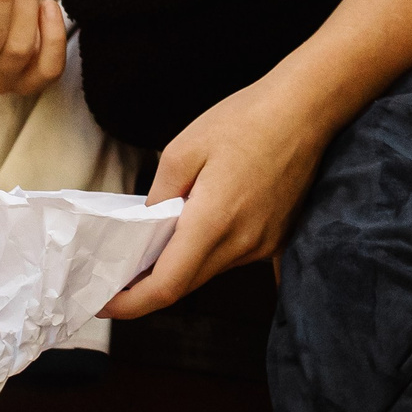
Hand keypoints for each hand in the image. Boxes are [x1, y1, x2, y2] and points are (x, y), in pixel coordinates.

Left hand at [102, 72, 335, 317]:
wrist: (308, 108)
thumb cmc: (246, 119)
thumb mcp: (184, 148)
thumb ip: (159, 194)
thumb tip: (150, 223)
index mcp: (213, 223)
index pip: (166, 287)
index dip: (130, 304)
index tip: (103, 303)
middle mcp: (242, 244)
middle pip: (186, 284)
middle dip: (149, 287)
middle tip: (118, 273)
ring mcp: (265, 243)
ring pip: (210, 270)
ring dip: (181, 265)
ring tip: (157, 241)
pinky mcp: (279, 235)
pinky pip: (235, 256)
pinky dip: (210, 251)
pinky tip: (201, 229)